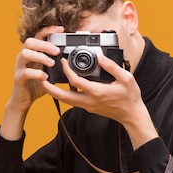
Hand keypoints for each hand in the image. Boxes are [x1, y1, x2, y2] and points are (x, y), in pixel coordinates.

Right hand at [0, 26, 62, 139]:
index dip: (49, 30)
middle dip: (45, 44)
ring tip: (52, 63)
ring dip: (40, 57)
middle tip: (57, 51)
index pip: (38, 36)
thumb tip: (75, 61)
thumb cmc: (37, 84)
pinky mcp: (19, 78)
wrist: (23, 99)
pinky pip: (25, 73)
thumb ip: (58, 64)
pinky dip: (37, 74)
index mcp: (33, 53)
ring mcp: (20, 67)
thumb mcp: (50, 71)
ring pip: (25, 54)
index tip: (62, 29)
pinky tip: (45, 77)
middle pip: (30, 42)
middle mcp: (24, 57)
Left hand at [40, 53, 158, 148]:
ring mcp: (88, 106)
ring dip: (55, 93)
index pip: (75, 81)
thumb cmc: (130, 97)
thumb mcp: (126, 78)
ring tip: (47, 83)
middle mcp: (90, 101)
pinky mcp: (89, 108)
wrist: (132, 115)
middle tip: (40, 78)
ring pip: (66, 101)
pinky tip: (64, 87)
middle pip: (63, 96)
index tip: (63, 61)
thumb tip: (101, 57)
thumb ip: (113, 67)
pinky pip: (73, 102)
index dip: (67, 70)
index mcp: (97, 92)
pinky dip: (65, 95)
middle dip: (50, 88)